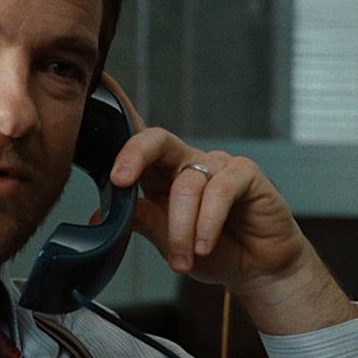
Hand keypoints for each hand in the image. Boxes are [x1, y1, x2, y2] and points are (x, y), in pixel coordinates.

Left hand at [101, 75, 356, 335]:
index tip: (100, 87)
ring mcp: (218, 164)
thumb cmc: (213, 251)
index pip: (137, 140)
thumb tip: (100, 213)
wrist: (257, 269)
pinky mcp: (246, 173)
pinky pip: (220, 190)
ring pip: (187, 184)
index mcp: (162, 174)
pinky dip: (208, 222)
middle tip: (120, 181)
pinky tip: (204, 246)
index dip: (119, 111)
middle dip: (133, 154)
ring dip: (181, 227)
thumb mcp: (168, 241)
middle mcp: (188, 162)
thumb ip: (141, 221)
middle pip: (156, 139)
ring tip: (182, 261)